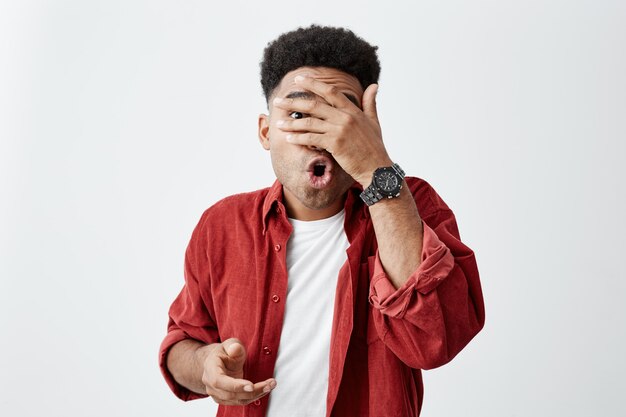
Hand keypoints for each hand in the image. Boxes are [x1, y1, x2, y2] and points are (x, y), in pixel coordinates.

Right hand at [201, 338, 275, 404]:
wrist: (220, 361)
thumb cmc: (226, 352)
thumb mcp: (230, 344)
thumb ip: (233, 345)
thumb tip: (235, 349)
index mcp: (210, 368)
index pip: (219, 381)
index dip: (235, 385)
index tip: (251, 385)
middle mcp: (210, 384)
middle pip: (230, 394)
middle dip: (252, 391)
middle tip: (268, 384)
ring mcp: (217, 394)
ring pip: (237, 399)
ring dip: (256, 394)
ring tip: (270, 385)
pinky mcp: (225, 399)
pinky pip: (241, 400)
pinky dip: (254, 396)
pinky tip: (264, 389)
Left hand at [273, 75, 392, 186]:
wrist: (378, 168)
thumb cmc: (375, 147)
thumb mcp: (374, 121)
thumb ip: (370, 103)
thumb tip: (374, 85)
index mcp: (353, 110)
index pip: (330, 92)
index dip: (313, 84)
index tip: (298, 79)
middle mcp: (345, 117)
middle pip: (313, 105)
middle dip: (293, 103)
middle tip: (278, 101)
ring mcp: (339, 130)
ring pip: (309, 123)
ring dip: (291, 123)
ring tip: (278, 123)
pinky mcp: (335, 144)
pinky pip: (311, 138)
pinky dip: (298, 138)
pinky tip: (288, 138)